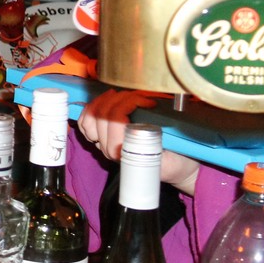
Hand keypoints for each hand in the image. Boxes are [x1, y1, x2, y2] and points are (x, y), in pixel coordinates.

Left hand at [76, 89, 199, 194]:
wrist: (175, 168)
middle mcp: (111, 150)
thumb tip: (150, 112)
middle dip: (119, 99)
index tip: (148, 101)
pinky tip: (105, 100)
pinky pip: (85, 123)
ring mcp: (103, 145)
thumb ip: (159, 135)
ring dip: (104, 101)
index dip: (128, 103)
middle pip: (101, 115)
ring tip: (121, 95)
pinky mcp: (101, 139)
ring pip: (90, 118)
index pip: (114, 119)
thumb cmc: (177, 158)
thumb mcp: (175, 148)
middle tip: (137, 95)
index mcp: (126, 152)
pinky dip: (91, 109)